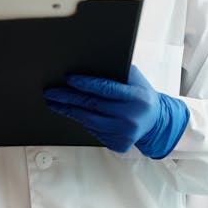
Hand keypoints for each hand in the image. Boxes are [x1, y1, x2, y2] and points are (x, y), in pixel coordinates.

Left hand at [43, 66, 189, 157]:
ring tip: (55, 102)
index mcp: (137, 98)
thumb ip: (117, 72)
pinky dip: (82, 121)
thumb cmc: (142, 96)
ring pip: (89, 121)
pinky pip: (94, 131)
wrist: (156, 121)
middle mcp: (131, 117)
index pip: (106, 89)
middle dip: (68, 98)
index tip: (69, 78)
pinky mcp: (119, 144)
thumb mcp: (136, 80)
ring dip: (69, 111)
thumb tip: (90, 63)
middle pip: (92, 106)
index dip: (85, 83)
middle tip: (51, 92)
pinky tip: (72, 113)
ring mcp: (124, 133)